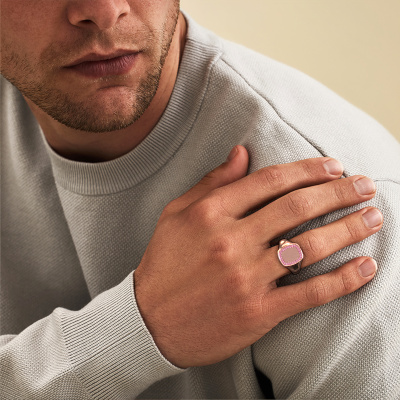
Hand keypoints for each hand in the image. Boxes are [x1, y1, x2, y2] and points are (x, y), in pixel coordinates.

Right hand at [134, 145, 381, 367]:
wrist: (148, 323)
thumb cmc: (163, 264)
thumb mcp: (176, 214)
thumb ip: (211, 183)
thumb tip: (242, 152)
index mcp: (210, 213)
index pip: (270, 181)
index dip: (307, 170)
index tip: (333, 166)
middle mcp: (231, 242)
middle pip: (297, 208)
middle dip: (339, 192)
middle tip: (366, 184)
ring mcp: (246, 278)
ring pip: (310, 247)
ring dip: (348, 229)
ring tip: (373, 217)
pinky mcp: (258, 312)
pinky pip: (309, 293)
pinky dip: (342, 280)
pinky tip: (365, 268)